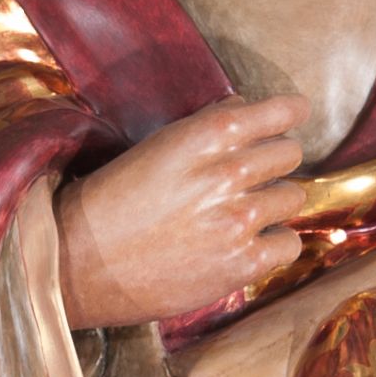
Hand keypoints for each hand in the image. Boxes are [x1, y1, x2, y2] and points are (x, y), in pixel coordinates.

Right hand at [42, 95, 308, 330]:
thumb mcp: (154, 148)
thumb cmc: (109, 204)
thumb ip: (204, 130)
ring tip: (244, 215)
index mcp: (202, 137)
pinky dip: (274, 244)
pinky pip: (289, 243)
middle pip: (289, 154)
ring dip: (273, 204)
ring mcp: (237, 220)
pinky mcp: (242, 263)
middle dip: (275, 162)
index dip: (290, 114)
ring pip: (293, 197)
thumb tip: (246, 113)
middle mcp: (225, 173)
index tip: (296, 116)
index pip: (275, 113)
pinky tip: (250, 245)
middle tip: (255, 176)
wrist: (80, 264)